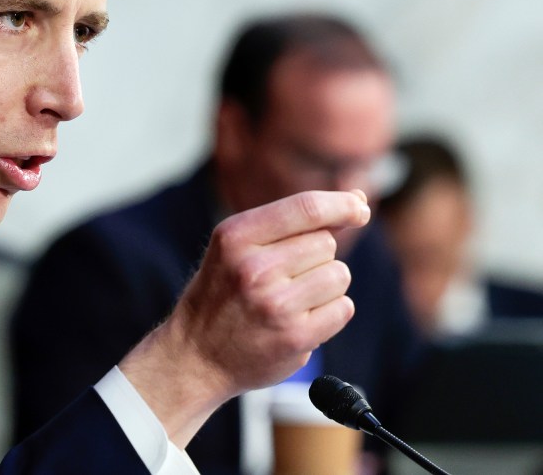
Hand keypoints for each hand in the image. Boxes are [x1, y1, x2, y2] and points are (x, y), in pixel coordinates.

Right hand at [119, 189, 369, 446]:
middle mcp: (253, 268)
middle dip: (316, 256)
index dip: (342, 204)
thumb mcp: (237, 246)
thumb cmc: (223, 293)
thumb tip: (357, 200)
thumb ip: (292, 221)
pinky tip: (299, 320)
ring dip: (325, 285)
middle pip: (326, 243)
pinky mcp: (295, 337)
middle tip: (284, 277)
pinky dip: (330, 313)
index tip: (360, 207)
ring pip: (339, 274)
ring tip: (290, 299)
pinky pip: (343, 308)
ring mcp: (275, 304)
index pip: (306, 208)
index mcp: (235, 236)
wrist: (195, 356)